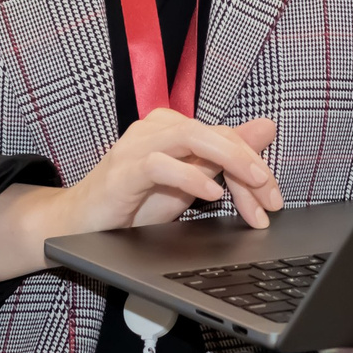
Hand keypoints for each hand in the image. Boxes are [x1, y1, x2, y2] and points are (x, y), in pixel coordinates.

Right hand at [0, 110, 283, 285]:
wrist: (79, 225)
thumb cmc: (133, 204)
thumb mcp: (191, 184)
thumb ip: (226, 157)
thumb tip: (267, 127)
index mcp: (175, 127)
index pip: (226, 137)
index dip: (256, 166)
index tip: (273, 201)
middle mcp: (157, 128)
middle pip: (216, 134)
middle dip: (250, 165)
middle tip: (272, 197)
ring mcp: (138, 146)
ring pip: (193, 138)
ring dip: (230, 161)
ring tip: (254, 183)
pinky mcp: (123, 170)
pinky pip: (160, 165)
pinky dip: (191, 177)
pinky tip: (211, 193)